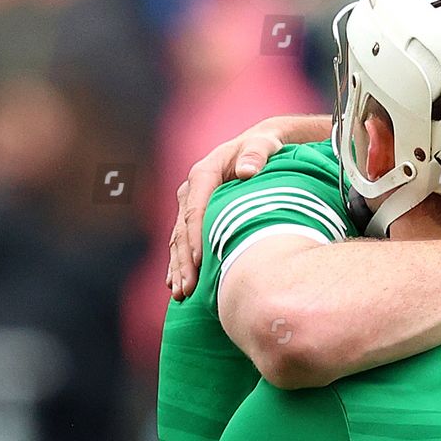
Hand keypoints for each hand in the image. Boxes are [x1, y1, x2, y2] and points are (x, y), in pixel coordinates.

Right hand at [166, 119, 298, 300]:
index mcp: (204, 173)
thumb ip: (257, 154)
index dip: (195, 238)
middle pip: (183, 231)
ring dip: (178, 269)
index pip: (195, 210)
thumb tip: (247, 171)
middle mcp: (192, 190)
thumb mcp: (264, 145)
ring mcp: (191, 204)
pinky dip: (179, 264)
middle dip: (183, 263)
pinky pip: (183, 243)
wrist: (260, 147)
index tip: (199, 263)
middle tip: (186, 290)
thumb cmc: (265, 148)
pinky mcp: (194, 217)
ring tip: (180, 295)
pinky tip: (175, 285)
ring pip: (179, 241)